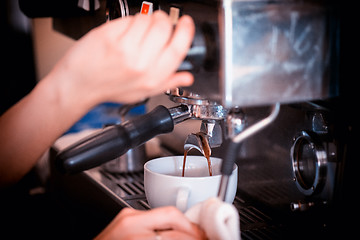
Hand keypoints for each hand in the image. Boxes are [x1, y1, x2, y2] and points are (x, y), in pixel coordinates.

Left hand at [48, 10, 194, 109]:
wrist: (79, 85)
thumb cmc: (109, 88)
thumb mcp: (142, 92)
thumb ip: (167, 82)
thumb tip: (187, 77)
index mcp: (152, 78)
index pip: (178, 49)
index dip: (185, 31)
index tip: (185, 23)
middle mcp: (140, 64)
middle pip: (164, 28)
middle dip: (163, 21)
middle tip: (157, 24)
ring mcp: (124, 49)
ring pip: (146, 19)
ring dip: (144, 20)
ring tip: (136, 32)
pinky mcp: (109, 37)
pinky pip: (128, 19)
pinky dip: (128, 21)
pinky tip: (123, 33)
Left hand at [95, 207, 205, 239]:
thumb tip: (191, 239)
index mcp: (135, 237)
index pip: (176, 234)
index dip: (195, 236)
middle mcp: (131, 222)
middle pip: (172, 216)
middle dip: (192, 229)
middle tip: (201, 237)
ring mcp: (127, 217)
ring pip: (165, 213)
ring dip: (181, 225)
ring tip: (190, 236)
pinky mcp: (125, 216)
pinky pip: (153, 215)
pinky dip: (167, 225)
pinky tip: (173, 233)